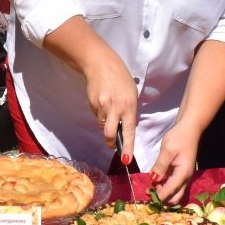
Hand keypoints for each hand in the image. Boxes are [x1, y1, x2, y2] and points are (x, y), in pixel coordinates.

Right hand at [79, 43, 137, 163]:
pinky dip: (100, 113)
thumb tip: (124, 128)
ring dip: (105, 123)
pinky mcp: (92, 103)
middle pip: (109, 133)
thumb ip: (129, 111)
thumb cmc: (121, 79)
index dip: (127, 147)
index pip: (128, 131)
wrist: (100, 64)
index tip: (126, 159)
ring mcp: (102, 106)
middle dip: (110, 142)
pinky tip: (102, 101)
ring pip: (102, 124)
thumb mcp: (132, 94)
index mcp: (129, 106)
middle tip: (112, 144)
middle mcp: (115, 108)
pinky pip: (96, 115)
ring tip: (108, 110)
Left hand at [148, 122, 198, 204]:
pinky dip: (164, 186)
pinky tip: (155, 182)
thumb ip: (160, 166)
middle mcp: (185, 178)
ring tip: (149, 188)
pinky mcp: (180, 172)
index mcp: (183, 174)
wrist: (189, 129)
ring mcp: (183, 175)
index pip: (171, 191)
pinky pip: (173, 184)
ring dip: (163, 193)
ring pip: (174, 192)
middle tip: (149, 194)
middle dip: (163, 199)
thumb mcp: (167, 150)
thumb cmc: (179, 138)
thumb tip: (153, 179)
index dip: (159, 197)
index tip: (148, 199)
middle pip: (175, 197)